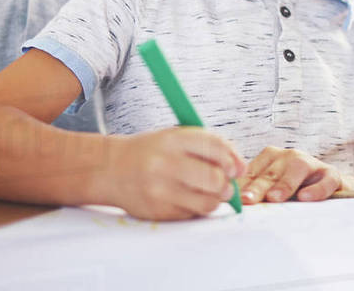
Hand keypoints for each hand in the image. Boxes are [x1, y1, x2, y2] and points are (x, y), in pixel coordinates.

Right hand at [96, 128, 243, 220]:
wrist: (111, 169)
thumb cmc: (152, 151)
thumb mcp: (176, 137)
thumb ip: (210, 146)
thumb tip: (242, 168)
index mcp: (173, 139)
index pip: (214, 147)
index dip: (232, 159)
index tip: (236, 167)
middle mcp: (165, 164)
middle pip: (214, 178)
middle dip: (227, 183)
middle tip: (225, 183)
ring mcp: (160, 190)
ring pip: (207, 202)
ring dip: (216, 199)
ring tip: (209, 192)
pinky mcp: (158, 212)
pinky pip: (192, 215)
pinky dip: (197, 208)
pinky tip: (188, 198)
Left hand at [239, 146, 341, 203]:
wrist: (331, 187)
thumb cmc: (295, 190)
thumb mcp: (273, 190)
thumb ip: (255, 194)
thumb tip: (232, 205)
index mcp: (270, 158)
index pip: (252, 172)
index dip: (242, 185)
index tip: (232, 198)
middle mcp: (289, 157)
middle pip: (271, 172)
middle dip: (258, 186)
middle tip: (247, 200)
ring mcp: (311, 163)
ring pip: (297, 169)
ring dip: (284, 184)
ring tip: (274, 198)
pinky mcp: (331, 174)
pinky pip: (325, 179)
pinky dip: (316, 188)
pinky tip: (306, 197)